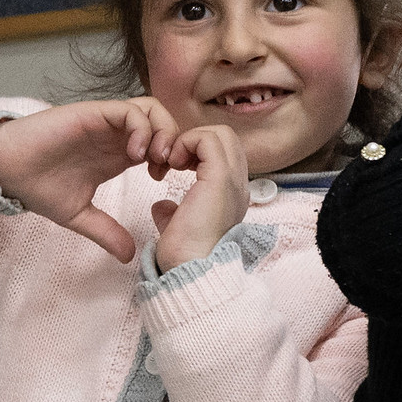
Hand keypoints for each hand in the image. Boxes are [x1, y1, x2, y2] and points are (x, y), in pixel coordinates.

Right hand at [0, 97, 179, 261]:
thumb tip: (129, 256)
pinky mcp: (92, 113)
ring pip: (152, 110)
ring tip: (155, 161)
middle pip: (164, 123)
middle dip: (176, 143)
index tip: (167, 182)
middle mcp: (116, 136)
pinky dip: (142, 128)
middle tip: (169, 170)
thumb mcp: (80, 215)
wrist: (5, 170)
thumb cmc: (37, 187)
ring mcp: (106, 122)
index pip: (162, 145)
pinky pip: (129, 110)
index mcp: (119, 155)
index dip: (173, 160)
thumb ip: (106, 232)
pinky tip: (136, 154)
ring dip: (163, 132)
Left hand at [152, 125, 250, 270]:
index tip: (172, 169)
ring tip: (172, 162)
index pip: (223, 154)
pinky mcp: (221, 177)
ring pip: (220, 133)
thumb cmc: (185, 256)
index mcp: (231, 195)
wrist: (191, 268)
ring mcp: (233, 179)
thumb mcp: (179, 228)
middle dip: (194, 140)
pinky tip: (173, 163)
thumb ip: (173, 213)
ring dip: (190, 140)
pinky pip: (207, 140)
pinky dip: (186, 142)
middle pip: (225, 137)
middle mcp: (238, 184)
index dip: (196, 153)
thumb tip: (162, 207)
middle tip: (172, 161)